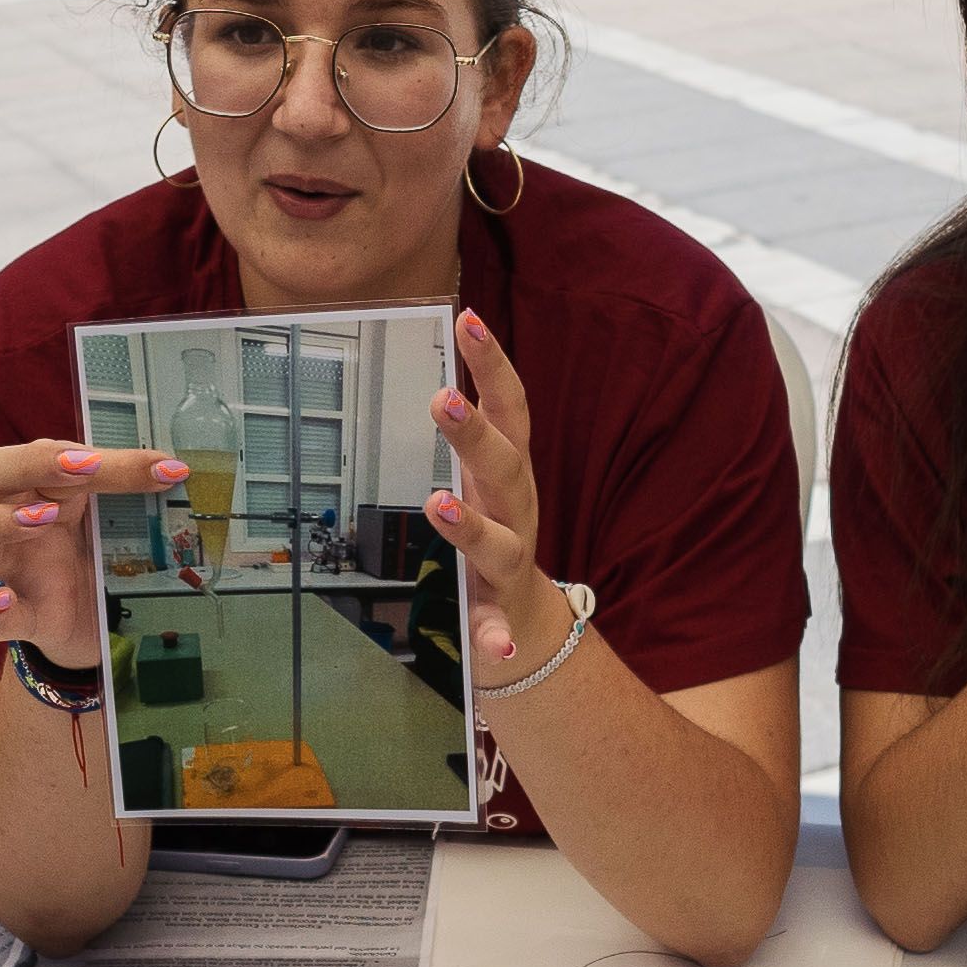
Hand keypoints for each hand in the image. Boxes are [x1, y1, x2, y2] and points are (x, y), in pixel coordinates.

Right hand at [0, 436, 178, 664]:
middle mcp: (13, 520)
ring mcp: (7, 570)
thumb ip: (131, 491)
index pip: (40, 453)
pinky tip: (5, 603)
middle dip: (26, 464)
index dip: (67, 451)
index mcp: (41, 487)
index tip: (116, 461)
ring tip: (42, 519)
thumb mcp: (114, 519)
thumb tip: (176, 467)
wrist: (101, 628)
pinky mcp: (12, 620)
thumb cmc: (99, 556)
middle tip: (81, 471)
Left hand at [421, 307, 567, 670]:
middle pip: (503, 466)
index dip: (494, 365)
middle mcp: (517, 509)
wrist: (527, 621)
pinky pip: (499, 627)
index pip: (509, 408)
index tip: (471, 320)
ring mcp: (513, 563)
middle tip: (443, 398)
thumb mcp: (485, 479)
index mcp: (509, 471)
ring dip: (471, 526)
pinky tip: (493, 646)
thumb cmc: (495, 531)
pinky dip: (497, 636)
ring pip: (498, 542)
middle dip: (476, 433)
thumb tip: (458, 337)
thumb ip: (474, 425)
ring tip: (439, 506)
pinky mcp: (503, 613)